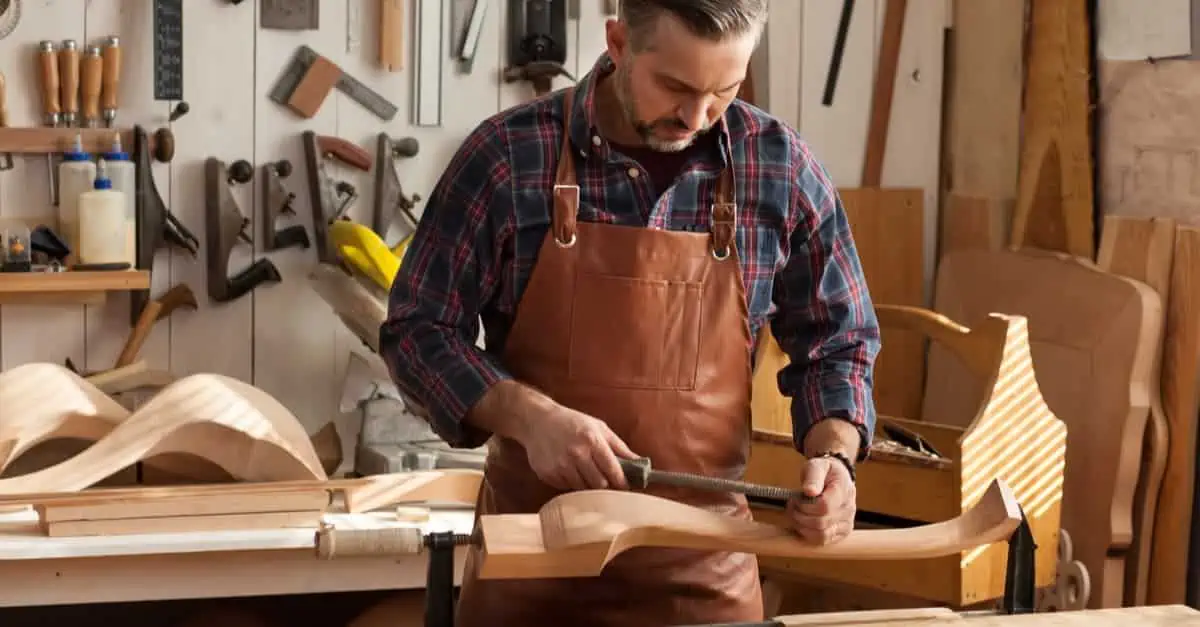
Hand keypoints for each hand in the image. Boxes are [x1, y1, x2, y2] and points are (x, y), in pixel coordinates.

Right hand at [518, 403, 636, 490]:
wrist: (537, 421)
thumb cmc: (572, 422)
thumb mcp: (598, 427)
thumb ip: (620, 447)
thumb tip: (640, 463)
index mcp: (592, 440)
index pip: (613, 470)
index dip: (622, 482)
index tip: (626, 486)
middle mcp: (576, 454)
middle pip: (600, 484)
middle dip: (606, 485)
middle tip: (607, 482)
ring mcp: (560, 466)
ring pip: (583, 489)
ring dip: (588, 485)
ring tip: (586, 473)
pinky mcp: (548, 474)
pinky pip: (566, 488)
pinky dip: (571, 483)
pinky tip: (569, 470)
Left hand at [787, 456, 855, 544]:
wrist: (838, 478)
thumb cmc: (825, 471)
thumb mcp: (817, 465)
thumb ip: (813, 477)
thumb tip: (809, 491)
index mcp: (844, 491)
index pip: (824, 506)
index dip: (805, 505)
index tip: (795, 497)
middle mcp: (849, 509)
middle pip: (820, 523)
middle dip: (800, 515)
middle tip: (792, 504)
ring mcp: (847, 523)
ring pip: (821, 535)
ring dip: (802, 526)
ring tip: (795, 514)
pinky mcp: (842, 533)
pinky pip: (823, 541)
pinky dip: (807, 534)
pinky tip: (802, 523)